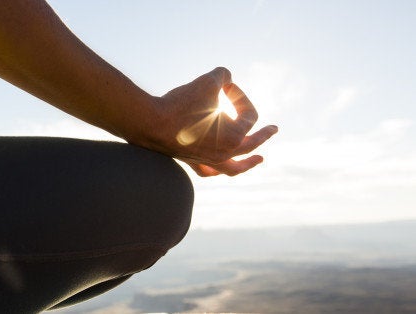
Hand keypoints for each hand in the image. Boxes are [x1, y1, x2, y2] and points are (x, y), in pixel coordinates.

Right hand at [141, 67, 277, 176]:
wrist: (151, 123)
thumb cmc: (180, 104)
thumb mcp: (206, 82)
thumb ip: (222, 75)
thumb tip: (225, 77)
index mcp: (235, 136)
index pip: (249, 114)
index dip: (239, 95)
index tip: (224, 86)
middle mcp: (225, 153)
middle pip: (251, 144)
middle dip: (264, 135)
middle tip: (274, 129)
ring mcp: (208, 160)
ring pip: (233, 168)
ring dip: (247, 164)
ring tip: (258, 160)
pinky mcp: (191, 161)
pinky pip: (208, 171)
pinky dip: (216, 169)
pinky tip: (217, 167)